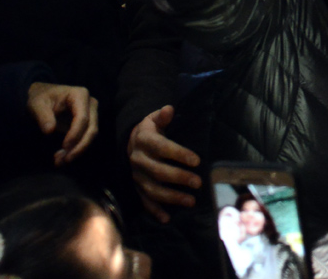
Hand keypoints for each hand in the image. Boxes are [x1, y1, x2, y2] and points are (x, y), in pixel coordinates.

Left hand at [27, 82, 98, 165]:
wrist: (43, 96)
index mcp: (80, 95)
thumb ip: (42, 115)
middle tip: (65, 159)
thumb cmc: (41, 97)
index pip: (82, 118)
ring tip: (60, 161)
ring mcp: (91, 114)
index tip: (64, 147)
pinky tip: (63, 158)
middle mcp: (90, 104)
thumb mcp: (36, 104)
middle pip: (91, 128)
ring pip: (90, 136)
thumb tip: (49, 131)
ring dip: (77, 150)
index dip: (75, 134)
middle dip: (79, 146)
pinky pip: (85, 139)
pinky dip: (75, 149)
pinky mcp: (87, 124)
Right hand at [127, 105, 201, 222]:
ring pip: (153, 189)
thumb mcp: (153, 120)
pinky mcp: (136, 187)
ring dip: (172, 198)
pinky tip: (167, 218)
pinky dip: (155, 211)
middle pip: (158, 171)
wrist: (129, 143)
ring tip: (191, 201)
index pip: (162, 148)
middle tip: (198, 183)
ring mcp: (136, 175)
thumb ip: (162, 116)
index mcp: (144, 140)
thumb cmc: (149, 131)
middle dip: (179, 178)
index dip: (179, 154)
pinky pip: (144, 201)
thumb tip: (169, 109)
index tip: (197, 161)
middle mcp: (138, 159)